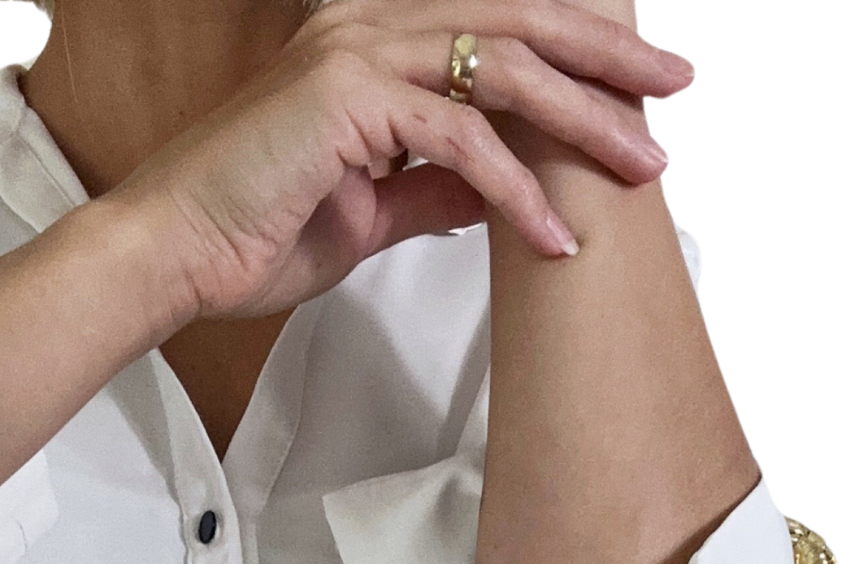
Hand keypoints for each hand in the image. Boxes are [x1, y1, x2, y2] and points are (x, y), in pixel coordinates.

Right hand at [101, 0, 691, 333]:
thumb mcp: (370, 207)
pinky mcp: (348, 100)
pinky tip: (557, 237)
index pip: (498, 27)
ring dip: (584, 124)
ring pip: (505, 71)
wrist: (171, 256)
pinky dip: (519, 194)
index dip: (577, 51)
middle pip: (519, 22)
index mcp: (372, 41)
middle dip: (607, 58)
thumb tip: (497, 190)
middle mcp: (367, 25)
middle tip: (675, 89)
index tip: (639, 87)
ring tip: (642, 171)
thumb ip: (433, 186)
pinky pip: (463, 141)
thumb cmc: (249, 232)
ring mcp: (356, 52)